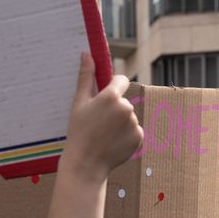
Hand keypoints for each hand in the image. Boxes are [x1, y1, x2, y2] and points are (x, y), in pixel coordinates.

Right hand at [62, 52, 141, 181]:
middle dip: (114, 108)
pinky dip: (126, 135)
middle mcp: (127, 108)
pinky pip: (134, 130)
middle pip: (124, 101)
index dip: (113, 87)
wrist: (86, 163)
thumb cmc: (78, 131)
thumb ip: (86, 76)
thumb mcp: (79, 103)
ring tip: (104, 134)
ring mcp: (135, 123)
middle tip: (98, 122)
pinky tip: (112, 142)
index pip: (121, 80)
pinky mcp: (140, 137)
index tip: (104, 97)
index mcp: (111, 96)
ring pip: (129, 116)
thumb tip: (87, 54)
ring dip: (120, 122)